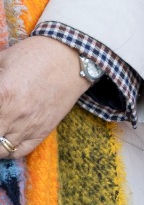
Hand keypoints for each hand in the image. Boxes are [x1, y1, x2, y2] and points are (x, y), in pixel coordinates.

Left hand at [0, 36, 91, 158]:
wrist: (74, 55)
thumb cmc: (36, 53)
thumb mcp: (3, 59)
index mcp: (2, 94)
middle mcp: (13, 114)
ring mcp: (29, 125)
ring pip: (0, 150)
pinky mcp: (43, 130)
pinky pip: (20, 151)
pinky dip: (8, 150)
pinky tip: (5, 139)